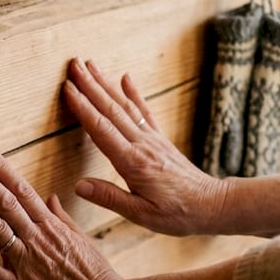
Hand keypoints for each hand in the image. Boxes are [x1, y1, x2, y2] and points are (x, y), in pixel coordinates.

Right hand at [64, 58, 228, 236]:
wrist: (211, 205)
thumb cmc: (177, 214)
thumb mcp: (141, 214)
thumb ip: (109, 198)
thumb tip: (78, 185)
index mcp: (133, 162)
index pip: (101, 129)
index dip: (83, 108)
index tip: (68, 88)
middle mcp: (142, 144)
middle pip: (111, 110)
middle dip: (90, 86)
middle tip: (73, 65)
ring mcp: (152, 139)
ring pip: (125, 106)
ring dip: (105, 84)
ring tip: (91, 66)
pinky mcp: (160, 140)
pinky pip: (145, 112)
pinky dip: (134, 93)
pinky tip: (126, 78)